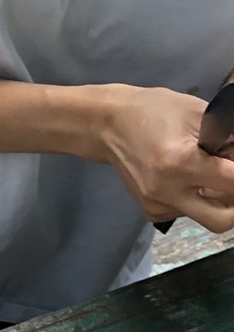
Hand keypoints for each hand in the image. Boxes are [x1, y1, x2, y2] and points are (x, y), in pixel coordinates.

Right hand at [98, 85, 233, 232]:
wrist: (110, 127)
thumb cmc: (157, 111)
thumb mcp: (201, 115)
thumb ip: (227, 140)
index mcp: (182, 163)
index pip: (233, 183)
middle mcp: (167, 192)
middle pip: (221, 220)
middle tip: (233, 184)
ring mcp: (156, 205)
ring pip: (204, 215)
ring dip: (216, 197)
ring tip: (207, 171)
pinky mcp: (150, 211)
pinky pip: (185, 213)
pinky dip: (196, 198)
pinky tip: (187, 179)